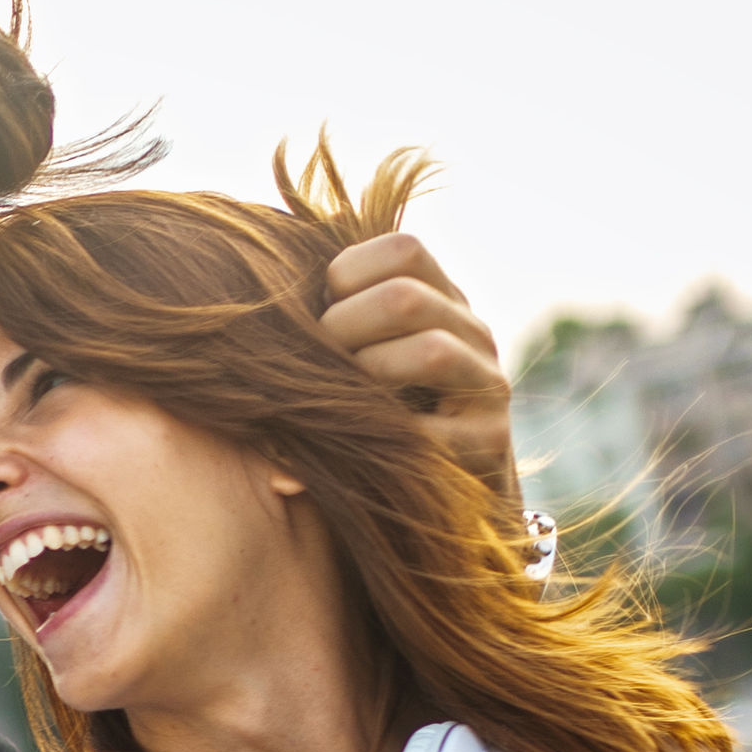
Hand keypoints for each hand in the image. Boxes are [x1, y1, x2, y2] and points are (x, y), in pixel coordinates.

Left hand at [320, 232, 514, 506]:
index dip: (347, 275)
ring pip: (432, 351)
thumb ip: (333, 321)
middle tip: (319, 367)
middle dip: (343, 330)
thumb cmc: (373, 420)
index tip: (321, 314)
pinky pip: (434, 429)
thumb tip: (259, 293)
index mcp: (441, 300)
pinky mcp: (491, 442)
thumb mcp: (358, 358)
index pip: (402, 251)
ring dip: (368, 378)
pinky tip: (356, 447)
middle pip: (405, 298)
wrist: (434, 500)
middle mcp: (474, 333)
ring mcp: (489, 385)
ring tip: (343, 404)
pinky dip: (383, 438)